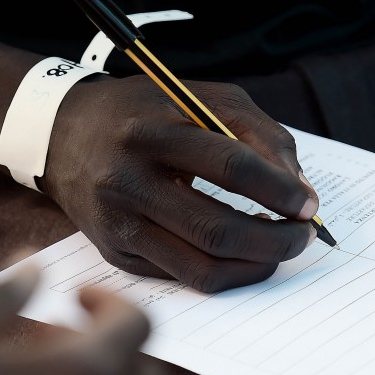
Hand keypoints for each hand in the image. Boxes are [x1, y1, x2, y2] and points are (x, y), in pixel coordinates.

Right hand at [44, 75, 317, 292]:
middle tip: (304, 236)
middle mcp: (127, 180)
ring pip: (202, 267)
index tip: (310, 204)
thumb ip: (261, 134)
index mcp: (151, 131)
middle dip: (276, 240)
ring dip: (257, 265)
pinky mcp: (115, 252)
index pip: (230, 166)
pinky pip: (183, 277)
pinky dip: (226, 271)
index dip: (279, 190)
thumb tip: (302, 191)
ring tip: (280, 248)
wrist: (65, 132)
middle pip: (217, 229)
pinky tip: (244, 253)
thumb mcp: (204, 98)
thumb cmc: (149, 112)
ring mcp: (117, 224)